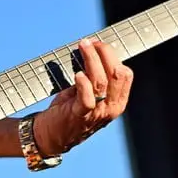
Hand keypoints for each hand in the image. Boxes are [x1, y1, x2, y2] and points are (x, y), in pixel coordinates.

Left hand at [34, 38, 132, 155]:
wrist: (52, 135)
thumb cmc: (70, 109)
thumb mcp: (87, 92)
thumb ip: (93, 76)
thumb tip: (90, 49)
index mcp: (117, 100)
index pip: (125, 74)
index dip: (112, 55)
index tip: (98, 43)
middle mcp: (111, 107)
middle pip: (116, 75)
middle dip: (104, 53)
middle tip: (89, 42)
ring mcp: (97, 113)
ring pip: (102, 82)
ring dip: (91, 60)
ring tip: (82, 46)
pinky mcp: (80, 115)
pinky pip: (87, 99)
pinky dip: (83, 84)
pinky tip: (78, 74)